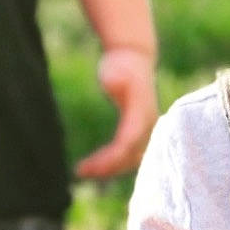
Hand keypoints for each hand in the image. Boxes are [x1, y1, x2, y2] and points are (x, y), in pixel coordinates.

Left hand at [75, 46, 158, 178]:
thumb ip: (116, 77)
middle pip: (130, 157)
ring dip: (109, 168)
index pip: (128, 144)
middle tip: (79, 171)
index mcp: (143, 114)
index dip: (110, 158)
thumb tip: (114, 82)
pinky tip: (93, 165)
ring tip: (83, 170)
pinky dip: (113, 163)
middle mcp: (149, 126)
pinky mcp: (139, 132)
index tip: (88, 166)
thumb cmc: (122, 64)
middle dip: (106, 167)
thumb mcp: (117, 69)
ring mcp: (146, 130)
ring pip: (131, 160)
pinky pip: (129, 155)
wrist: (135, 58)